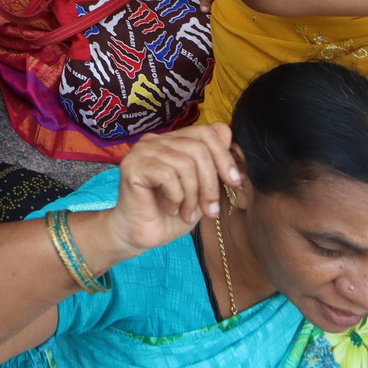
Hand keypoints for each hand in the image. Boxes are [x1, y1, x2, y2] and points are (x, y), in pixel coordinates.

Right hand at [106, 123, 243, 255]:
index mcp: (174, 141)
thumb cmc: (171, 213)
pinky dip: (175, 198)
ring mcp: (142, 150)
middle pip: (198, 148)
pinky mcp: (132, 165)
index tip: (235, 183)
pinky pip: (167, 176)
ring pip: (185, 164)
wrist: (141, 235)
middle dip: (210, 183)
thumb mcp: (201, 189)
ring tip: (187, 213)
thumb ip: (212, 164)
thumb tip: (228, 134)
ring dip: (192, 196)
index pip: (206, 132)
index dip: (224, 156)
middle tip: (211, 211)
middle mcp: (157, 140)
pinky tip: (170, 209)